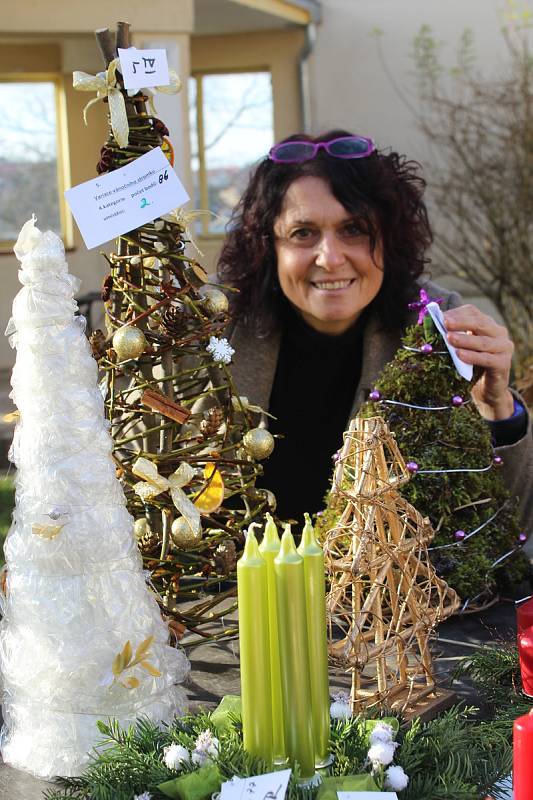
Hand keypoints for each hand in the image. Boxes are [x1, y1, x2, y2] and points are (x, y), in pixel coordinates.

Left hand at [443, 304, 513, 419]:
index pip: (473, 312)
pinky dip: (473, 357)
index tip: (441, 316)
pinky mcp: (503, 364)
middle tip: (445, 323)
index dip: (457, 313)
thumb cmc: (470, 366)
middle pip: (480, 323)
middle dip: (461, 322)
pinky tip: (460, 355)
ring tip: (449, 338)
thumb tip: (431, 326)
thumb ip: (452, 336)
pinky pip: (487, 359)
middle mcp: (499, 333)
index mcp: (488, 324)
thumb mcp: (461, 348)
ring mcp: (504, 348)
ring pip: (484, 342)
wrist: (486, 391)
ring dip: (465, 339)